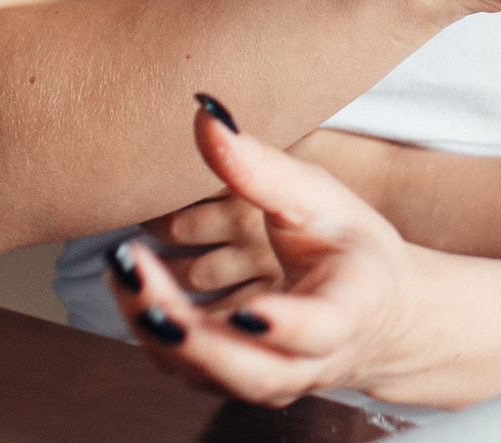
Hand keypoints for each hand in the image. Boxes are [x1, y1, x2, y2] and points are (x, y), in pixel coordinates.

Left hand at [113, 105, 419, 404]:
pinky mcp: (240, 386)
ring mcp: (274, 382)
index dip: (284, 325)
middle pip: (246, 366)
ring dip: (158, 327)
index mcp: (348, 307)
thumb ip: (262, 166)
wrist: (375, 310)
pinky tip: (132, 289)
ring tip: (124, 268)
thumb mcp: (318, 197)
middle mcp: (311, 359)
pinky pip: (189, 373)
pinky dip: (155, 335)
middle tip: (137, 272)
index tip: (248, 311)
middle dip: (186, 330)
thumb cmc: (347, 242)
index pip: (317, 328)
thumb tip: (207, 114)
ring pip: (209, 375)